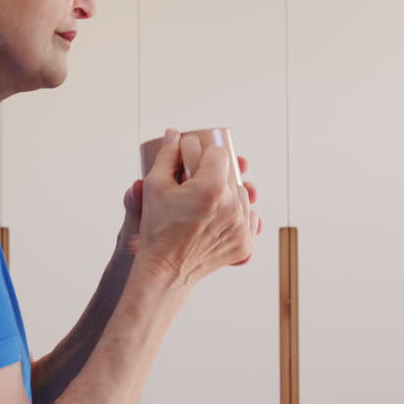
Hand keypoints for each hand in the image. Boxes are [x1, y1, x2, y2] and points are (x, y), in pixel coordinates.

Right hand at [134, 129, 260, 285]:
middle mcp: (232, 206)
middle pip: (231, 173)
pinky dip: (237, 213)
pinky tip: (219, 214)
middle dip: (214, 173)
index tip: (191, 161)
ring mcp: (242, 226)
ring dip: (227, 192)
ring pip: (241, 194)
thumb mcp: (155, 186)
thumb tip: (175, 134)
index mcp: (211, 188)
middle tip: (195, 181)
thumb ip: (167, 155)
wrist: (165, 269)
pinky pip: (248, 217)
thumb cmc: (157, 229)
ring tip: (205, 199)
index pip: (219, 153)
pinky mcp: (245, 241)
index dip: (203, 153)